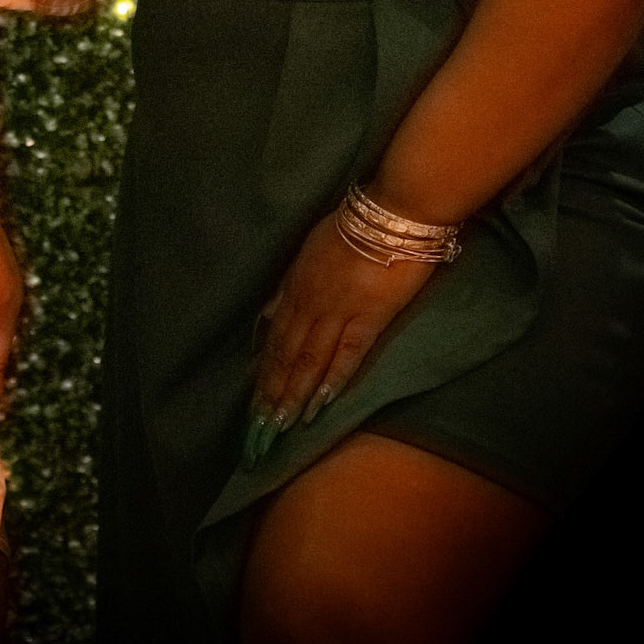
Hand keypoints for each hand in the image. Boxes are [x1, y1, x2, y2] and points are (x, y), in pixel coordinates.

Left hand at [244, 213, 435, 465]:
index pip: (274, 337)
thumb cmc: (352, 226)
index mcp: (295, 286)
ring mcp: (338, 311)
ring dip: (293, 395)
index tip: (252, 402)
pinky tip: (320, 406)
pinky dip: (331, 381)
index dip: (263, 372)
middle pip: (286, 354)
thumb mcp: (308, 251)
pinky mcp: (370, 318)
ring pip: (309, 360)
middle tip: (258, 431)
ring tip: (280, 427)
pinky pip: (347, 355)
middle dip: (271, 393)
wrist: (390, 213)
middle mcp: (310, 303)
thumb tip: (269, 316)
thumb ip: (290, 286)